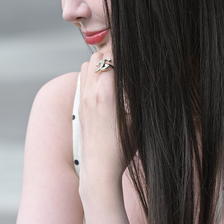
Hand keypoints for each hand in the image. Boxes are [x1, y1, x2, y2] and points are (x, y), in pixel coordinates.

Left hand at [77, 48, 126, 197]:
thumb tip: (144, 79)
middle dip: (112, 56)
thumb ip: (137, 95)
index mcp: (106, 93)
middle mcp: (90, 94)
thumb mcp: (136, 120)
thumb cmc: (121, 149)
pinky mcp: (79, 108)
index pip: (112, 57)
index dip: (124, 53)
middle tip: (127, 65)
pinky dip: (93, 78)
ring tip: (115, 76)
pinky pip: (83, 81)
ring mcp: (82, 100)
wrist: (99, 170)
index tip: (135, 56)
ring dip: (100, 66)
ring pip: (87, 67)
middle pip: (97, 57)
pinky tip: (106, 90)